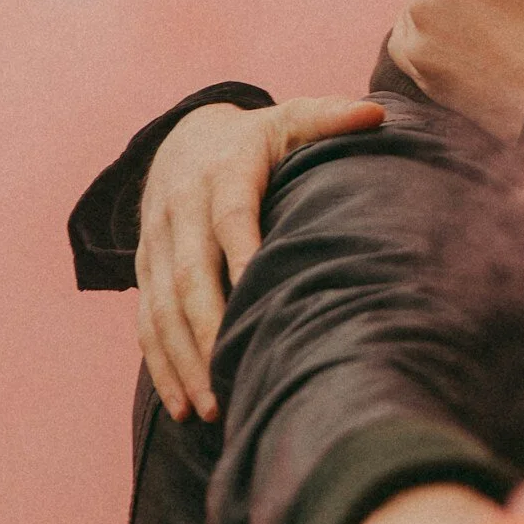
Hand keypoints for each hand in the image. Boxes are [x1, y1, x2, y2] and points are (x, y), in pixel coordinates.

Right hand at [138, 95, 383, 423]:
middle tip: (228, 381)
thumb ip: (329, 117)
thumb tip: (378, 114)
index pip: (230, 219)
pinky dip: (162, 366)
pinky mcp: (145, 271)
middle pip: (190, 277)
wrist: (181, 140)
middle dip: (207, 331)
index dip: (243, 254)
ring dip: (182, 361)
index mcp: (220, 176)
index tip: (259, 294)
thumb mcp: (290, 118)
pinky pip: (146, 323)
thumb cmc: (257, 138)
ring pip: (162, 309)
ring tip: (208, 409)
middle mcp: (180, 213)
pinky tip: (182, 407)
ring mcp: (157, 246)